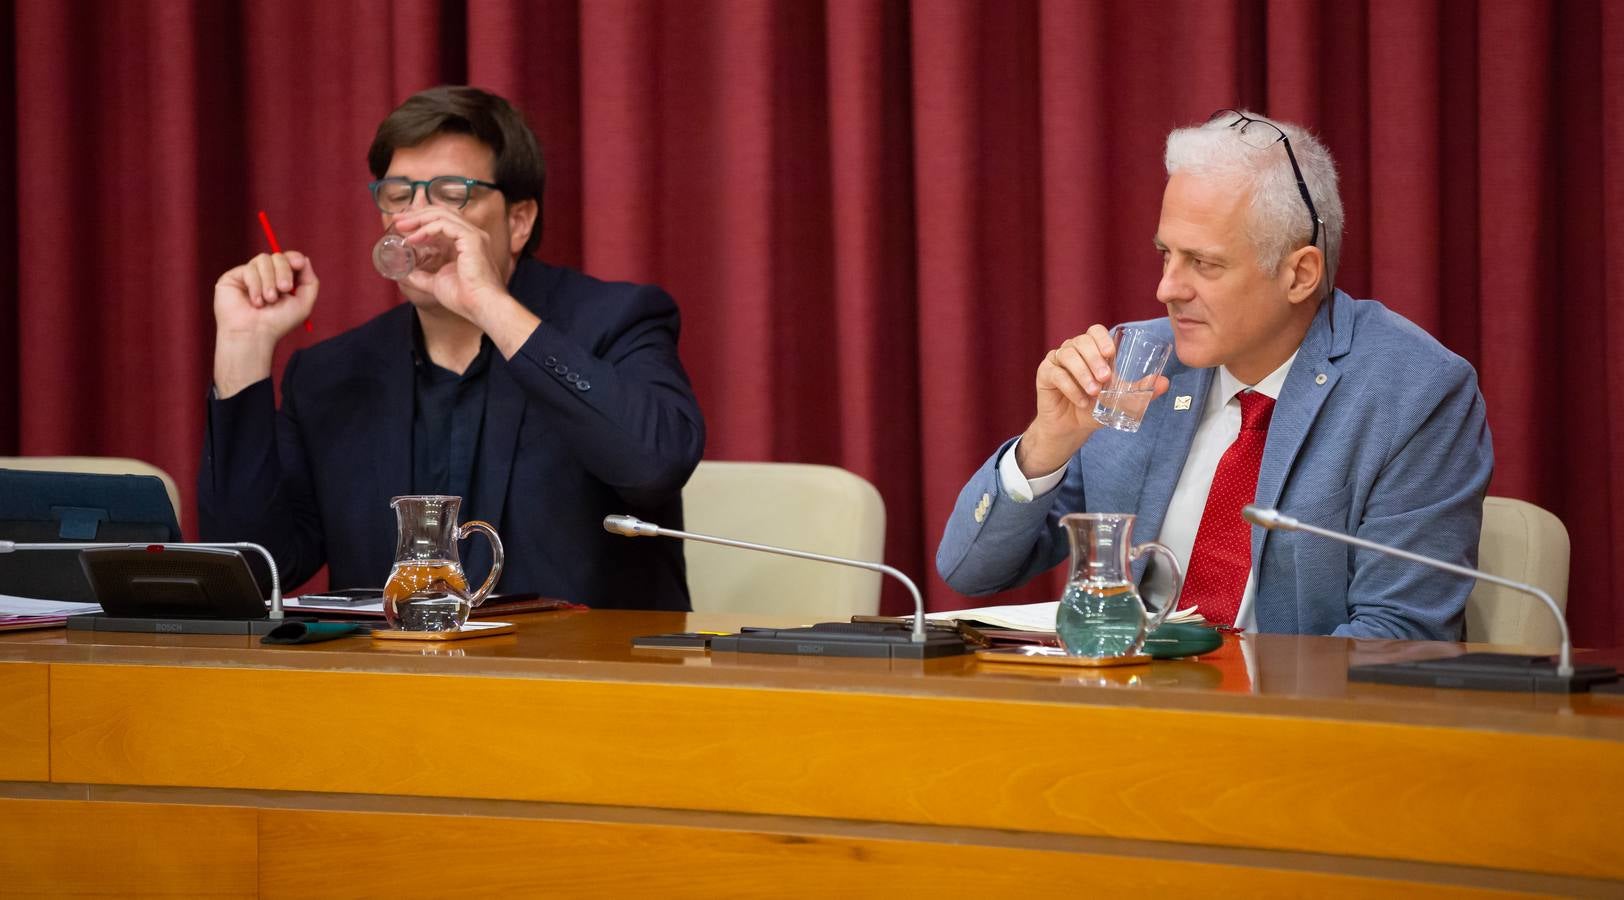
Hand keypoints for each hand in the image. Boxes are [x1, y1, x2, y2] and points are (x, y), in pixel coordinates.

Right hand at [212, 252, 317, 396]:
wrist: (254, 335)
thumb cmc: (278, 322)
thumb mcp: (303, 303)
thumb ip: (309, 281)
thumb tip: (304, 258)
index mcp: (281, 279)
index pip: (289, 258)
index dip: (294, 257)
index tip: (299, 264)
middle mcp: (265, 275)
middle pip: (277, 256)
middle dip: (284, 271)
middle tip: (284, 289)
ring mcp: (249, 275)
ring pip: (263, 259)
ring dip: (269, 281)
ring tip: (269, 300)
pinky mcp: (233, 277)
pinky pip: (248, 269)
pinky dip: (255, 285)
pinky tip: (255, 302)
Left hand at [390, 207, 510, 322]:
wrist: (481, 306)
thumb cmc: (465, 298)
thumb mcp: (436, 283)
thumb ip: (421, 277)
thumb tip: (404, 274)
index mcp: (466, 242)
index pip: (443, 220)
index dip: (421, 219)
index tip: (401, 225)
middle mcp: (472, 235)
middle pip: (441, 212)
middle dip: (416, 214)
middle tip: (397, 220)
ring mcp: (473, 235)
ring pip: (441, 215)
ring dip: (418, 218)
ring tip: (401, 227)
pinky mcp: (471, 239)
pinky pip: (444, 225)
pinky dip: (427, 229)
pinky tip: (414, 238)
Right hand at [1015, 325, 1168, 475]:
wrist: (1071, 428)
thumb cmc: (1094, 408)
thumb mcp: (1119, 399)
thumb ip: (1140, 390)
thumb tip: (1165, 383)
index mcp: (1091, 350)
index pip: (1095, 332)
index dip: (1102, 339)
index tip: (1112, 354)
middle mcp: (1073, 350)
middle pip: (1081, 341)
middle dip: (1094, 359)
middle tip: (1105, 379)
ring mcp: (1057, 360)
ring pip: (1067, 355)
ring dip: (1083, 373)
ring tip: (1093, 393)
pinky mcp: (1044, 373)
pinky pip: (1055, 373)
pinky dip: (1070, 387)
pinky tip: (1081, 400)